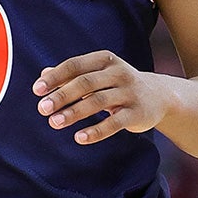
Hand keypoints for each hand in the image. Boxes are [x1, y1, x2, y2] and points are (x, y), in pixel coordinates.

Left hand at [32, 50, 175, 144]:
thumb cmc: (119, 84)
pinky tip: (79, 138)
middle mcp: (118, 73)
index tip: (37, 90)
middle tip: (42, 108)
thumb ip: (72, 75)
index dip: (55, 77)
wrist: (160, 96)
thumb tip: (43, 76)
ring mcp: (129, 92)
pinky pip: (114, 123)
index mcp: (105, 59)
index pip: (75, 65)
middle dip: (62, 96)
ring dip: (74, 113)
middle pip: (85, 83)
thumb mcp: (98, 74)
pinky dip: (96, 131)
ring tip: (54, 123)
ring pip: (98, 101)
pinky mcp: (137, 113)